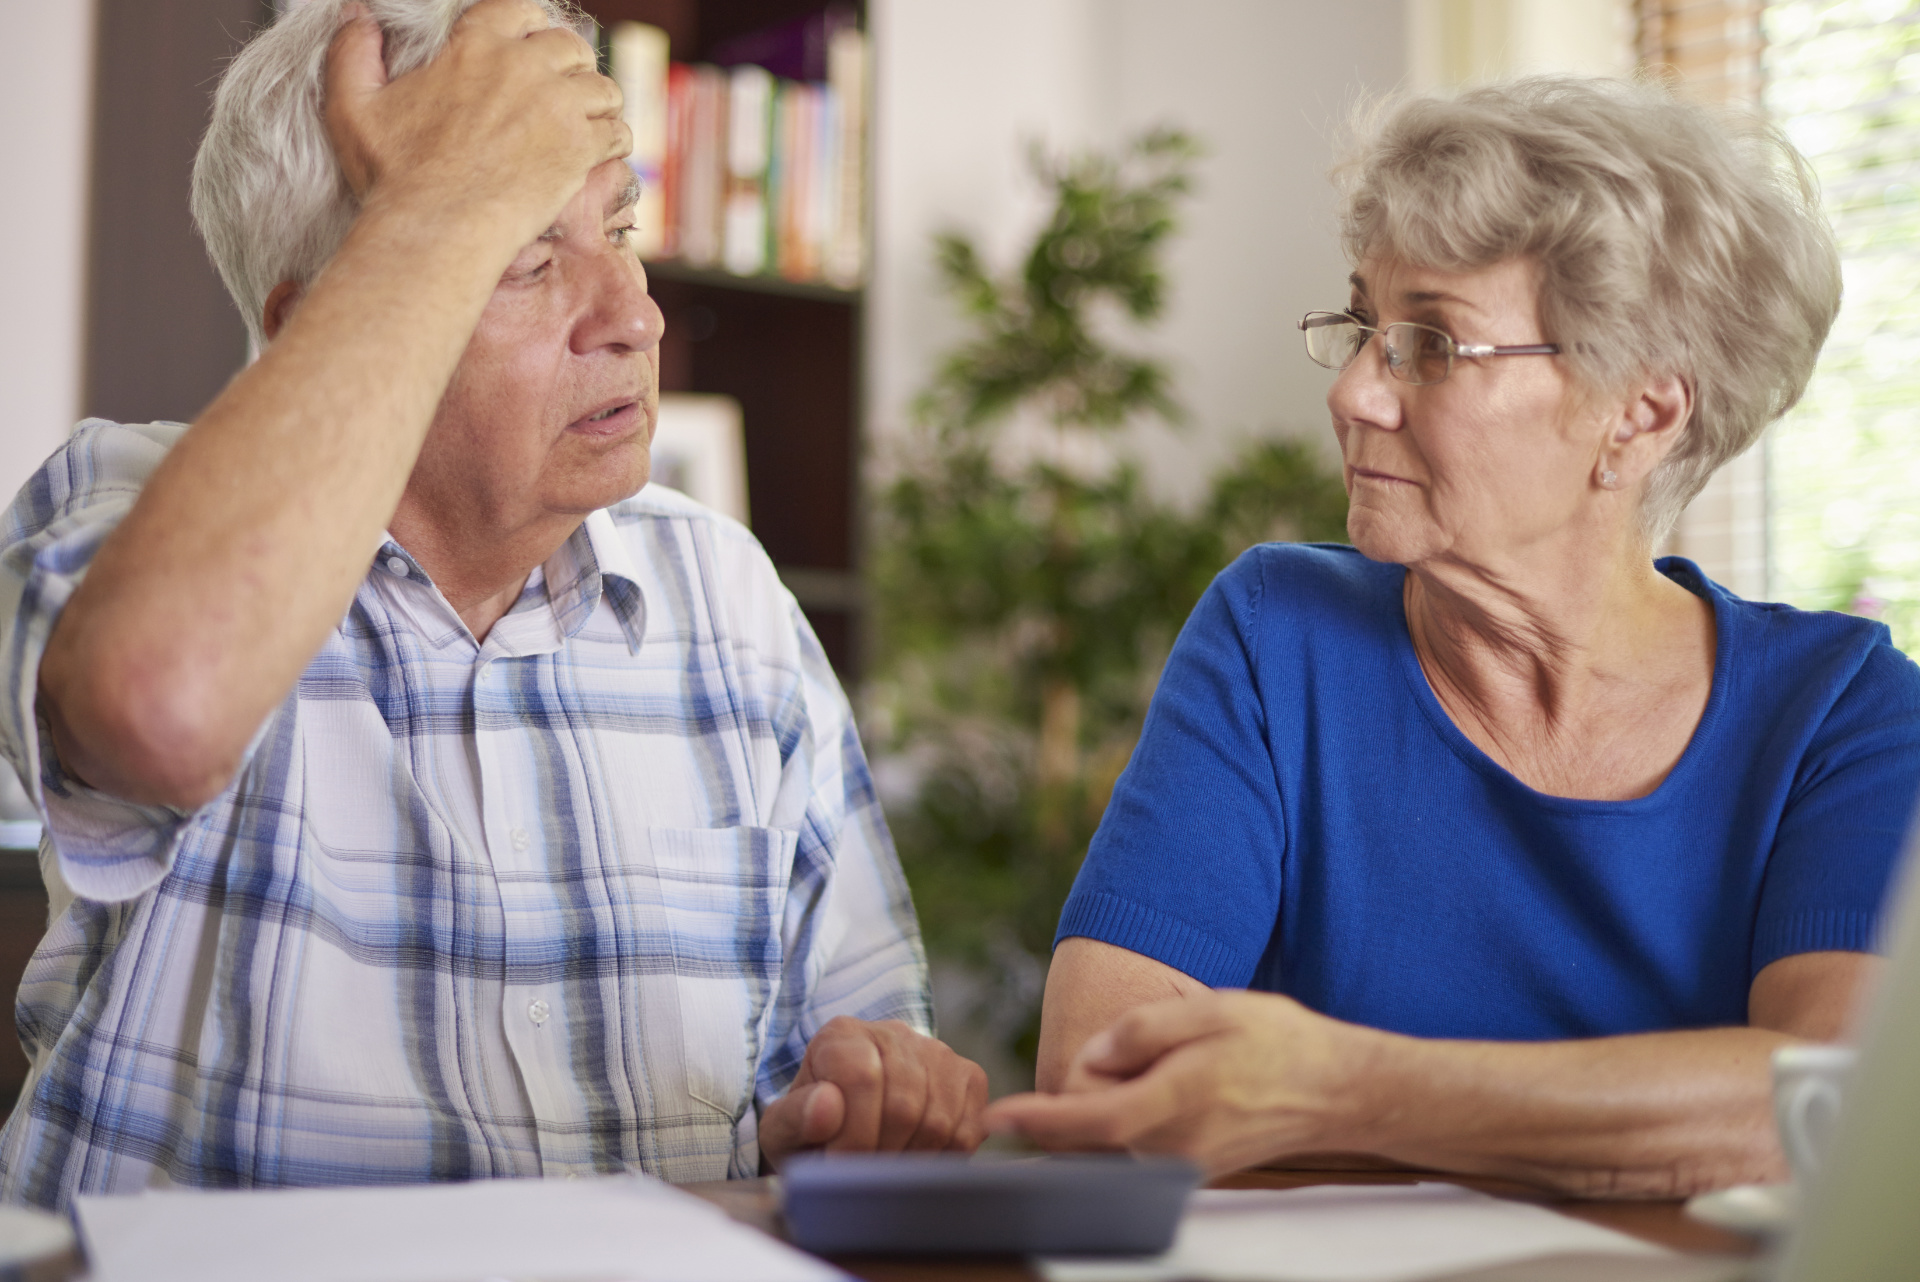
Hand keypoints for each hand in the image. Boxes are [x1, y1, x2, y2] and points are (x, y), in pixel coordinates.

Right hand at [323, 0, 629, 246]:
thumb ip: (354, 52)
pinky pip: (618, 131)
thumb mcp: (353, 105)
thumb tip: (356, 14)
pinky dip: (614, 140)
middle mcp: (524, 65)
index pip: (521, 10)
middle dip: (570, 65)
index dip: (532, 27)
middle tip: (562, 93)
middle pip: (570, 46)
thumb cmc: (394, 173)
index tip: (532, 49)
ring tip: (588, 123)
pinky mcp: (581, 148)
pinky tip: (602, 151)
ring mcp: (558, 105)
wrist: (438, 226)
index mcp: (475, 45)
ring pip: (602, 87)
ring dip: (598, 103)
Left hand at [758, 1017, 989, 1168]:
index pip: (862, 1077)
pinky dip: (939, 1159)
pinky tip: (911, 1160)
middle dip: (880, 1154)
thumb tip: (827, 1105)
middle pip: (903, 1103)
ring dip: (908, 1161)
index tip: (837, 1165)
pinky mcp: (968, 1077)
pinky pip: (966, 1130)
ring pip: (937, 1119)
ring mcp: (937, 1052)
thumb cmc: (809, 1133)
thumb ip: (793, 1119)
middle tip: (861, 1175)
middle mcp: (893, 1033)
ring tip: (883, 1169)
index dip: (853, 1134)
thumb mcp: (782, 1132)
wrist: (843, 1132)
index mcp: (841, 1036)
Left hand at [983, 990, 1378, 1175]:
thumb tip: (1097, 1054)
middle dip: (1090, 1089)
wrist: (1335, 1089)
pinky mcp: (1194, 1169)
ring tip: (1182, 1062)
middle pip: (1093, 1129)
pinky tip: (1185, 1081)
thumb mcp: (1208, 1011)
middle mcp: (1171, 1149)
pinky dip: (1139, 1113)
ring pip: (1117, 1137)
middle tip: (1150, 1046)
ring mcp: (1183, 1165)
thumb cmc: (1276, 1043)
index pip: (1084, 1121)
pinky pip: (1143, 1144)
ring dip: (1118, 1100)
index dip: (1034, 1119)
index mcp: (1170, 1105)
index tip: (997, 1117)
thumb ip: (1143, 1030)